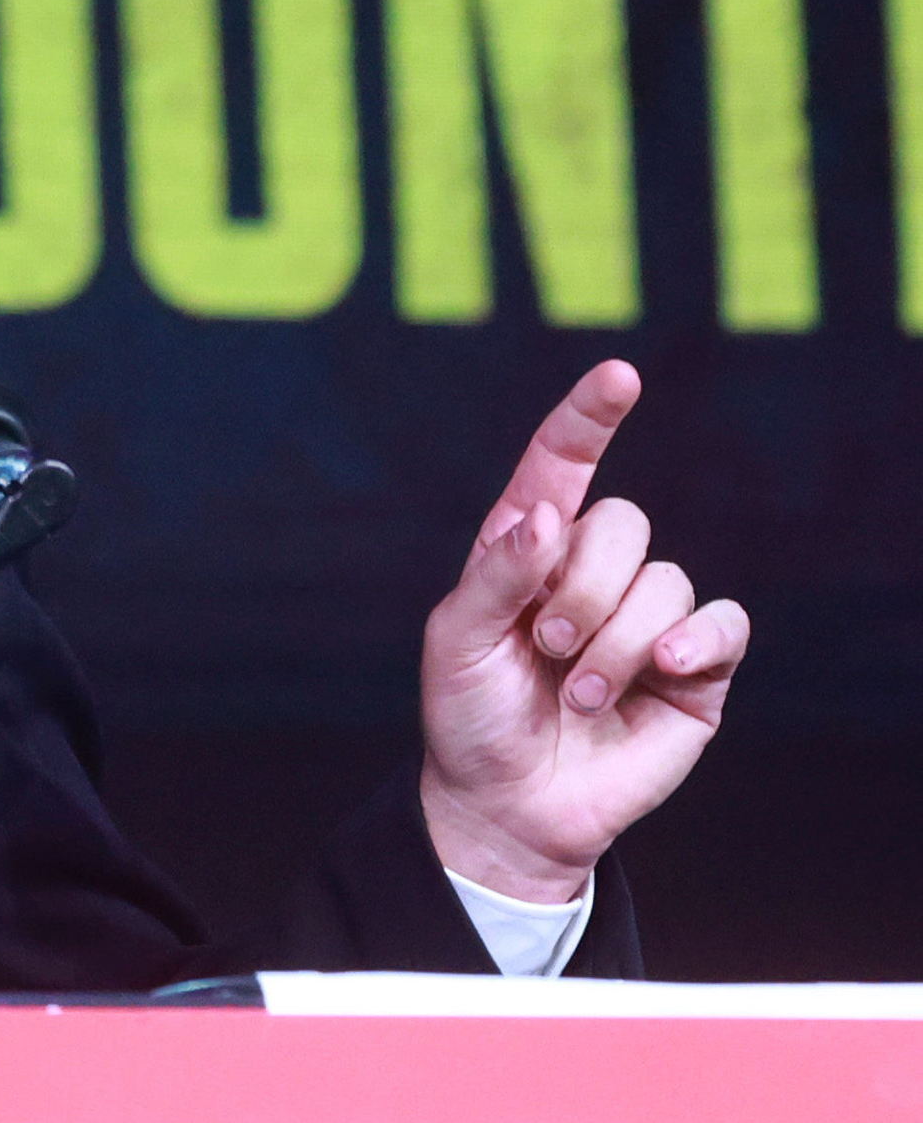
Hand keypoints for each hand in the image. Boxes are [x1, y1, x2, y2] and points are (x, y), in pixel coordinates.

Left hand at [417, 360, 750, 902]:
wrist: (508, 804)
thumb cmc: (470, 716)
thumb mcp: (457, 641)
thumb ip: (498, 573)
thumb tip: (549, 516)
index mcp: (527, 548)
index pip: (560, 465)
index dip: (589, 417)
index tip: (619, 375)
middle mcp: (591, 571)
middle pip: (623, 522)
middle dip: (582, 587)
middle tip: (546, 647)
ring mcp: (647, 618)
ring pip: (666, 578)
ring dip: (616, 638)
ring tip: (577, 690)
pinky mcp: (696, 670)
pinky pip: (723, 623)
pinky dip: (696, 641)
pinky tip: (663, 671)